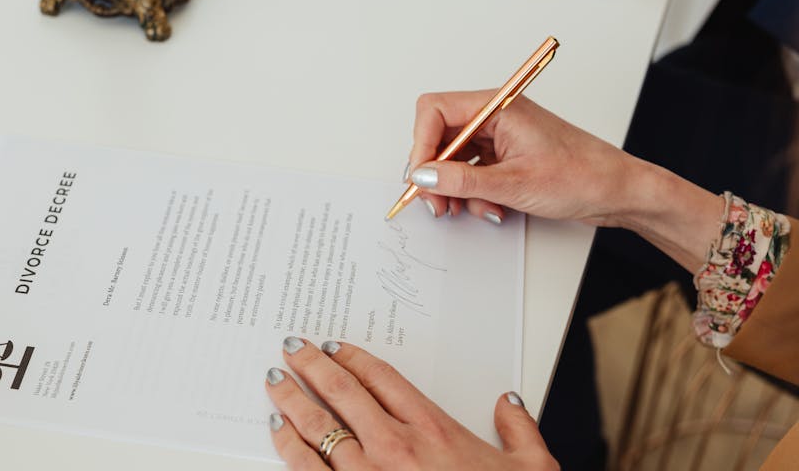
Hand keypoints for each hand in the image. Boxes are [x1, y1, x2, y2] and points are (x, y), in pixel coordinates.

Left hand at [265, 337, 557, 470]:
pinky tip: (277, 430)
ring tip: (275, 380)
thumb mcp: (530, 467)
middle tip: (293, 348)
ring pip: (318, 426)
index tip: (337, 348)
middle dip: (312, 365)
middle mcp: (396, 447)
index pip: (382, 378)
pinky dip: (289, 446)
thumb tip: (511, 403)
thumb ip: (518, 429)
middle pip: (343, 392)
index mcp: (434, 431)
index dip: (354, 358)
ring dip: (292, 399)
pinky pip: (309, 469)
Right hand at [408, 90, 642, 226]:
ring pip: (453, 158)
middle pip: (439, 136)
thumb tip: (423, 177)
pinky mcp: (505, 156)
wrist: (618, 191)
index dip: (421, 144)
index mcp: (498, 107)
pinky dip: (473, 193)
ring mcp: (500, 137)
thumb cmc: (583, 175)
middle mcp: (495, 117)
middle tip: (436, 202)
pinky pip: (471, 172)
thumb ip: (462, 181)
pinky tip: (490, 207)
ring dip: (454, 188)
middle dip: (434, 172)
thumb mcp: (514, 183)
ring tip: (467, 208)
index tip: (420, 177)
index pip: (435, 110)